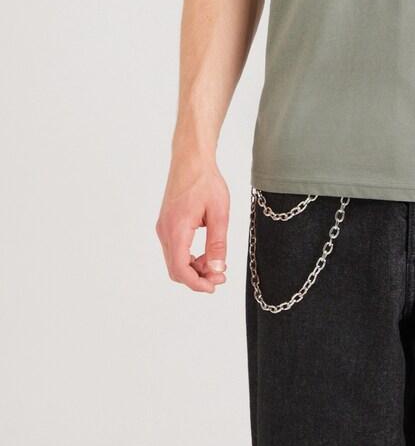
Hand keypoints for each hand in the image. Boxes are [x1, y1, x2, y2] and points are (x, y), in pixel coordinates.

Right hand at [156, 157, 229, 293]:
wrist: (191, 159)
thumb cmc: (206, 181)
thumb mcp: (219, 212)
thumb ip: (217, 243)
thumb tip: (216, 269)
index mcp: (176, 229)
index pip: (179, 269)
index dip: (196, 283)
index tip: (213, 287)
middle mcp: (164, 231)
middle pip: (175, 268)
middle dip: (197, 277)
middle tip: (220, 276)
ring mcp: (163, 227)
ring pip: (174, 260)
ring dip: (193, 267)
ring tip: (216, 264)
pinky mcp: (167, 224)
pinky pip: (175, 249)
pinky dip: (188, 256)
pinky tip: (206, 253)